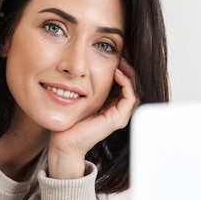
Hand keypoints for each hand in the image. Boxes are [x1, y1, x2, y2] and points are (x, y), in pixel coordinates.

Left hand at [48, 59, 138, 178]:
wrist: (65, 142)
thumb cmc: (71, 122)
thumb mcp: (83, 99)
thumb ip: (90, 87)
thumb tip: (89, 69)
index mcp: (112, 107)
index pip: (125, 85)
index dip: (123, 70)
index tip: (116, 58)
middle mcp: (118, 113)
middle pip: (133, 87)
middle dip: (129, 70)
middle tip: (121, 57)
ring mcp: (120, 117)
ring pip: (135, 91)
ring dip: (130, 74)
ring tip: (121, 63)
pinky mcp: (117, 120)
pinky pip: (130, 98)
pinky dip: (126, 83)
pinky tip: (117, 73)